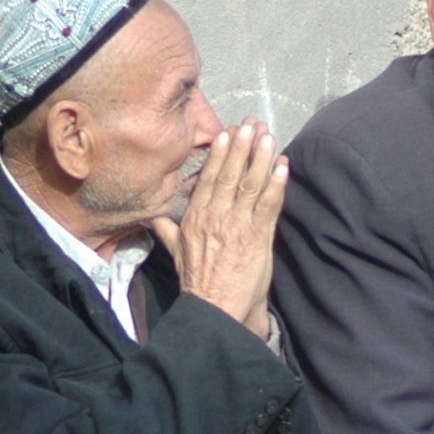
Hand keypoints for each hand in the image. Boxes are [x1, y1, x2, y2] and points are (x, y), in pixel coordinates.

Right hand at [150, 119, 287, 339]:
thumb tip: (151, 217)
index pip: (208, 178)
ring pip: (249, 184)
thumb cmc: (198, 283)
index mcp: (196, 218)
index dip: (219, 153)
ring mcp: (237, 226)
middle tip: (250, 123)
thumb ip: (166, 230)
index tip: (226, 132)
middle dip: (241, 146)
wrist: (214, 310)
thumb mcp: (175, 253)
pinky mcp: (257, 238)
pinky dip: (276, 184)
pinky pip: (268, 205)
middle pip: (230, 174)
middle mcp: (215, 217)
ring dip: (260, 157)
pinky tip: (282, 165)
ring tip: (268, 135)